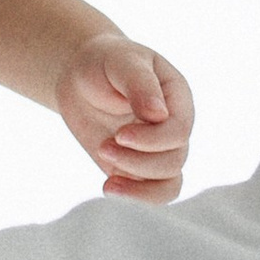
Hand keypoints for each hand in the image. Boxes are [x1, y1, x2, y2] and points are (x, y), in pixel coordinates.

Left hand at [52, 32, 193, 201]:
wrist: (80, 76)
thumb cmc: (103, 62)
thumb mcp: (121, 62)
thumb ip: (140, 85)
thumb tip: (159, 115)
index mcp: (177, 99)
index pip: (179, 130)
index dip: (153, 139)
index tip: (119, 134)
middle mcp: (173, 128)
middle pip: (174, 160)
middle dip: (139, 161)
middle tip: (104, 147)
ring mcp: (157, 151)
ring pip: (169, 185)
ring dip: (138, 186)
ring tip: (107, 179)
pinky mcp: (137, 168)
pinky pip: (151, 194)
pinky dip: (134, 197)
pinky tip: (108, 187)